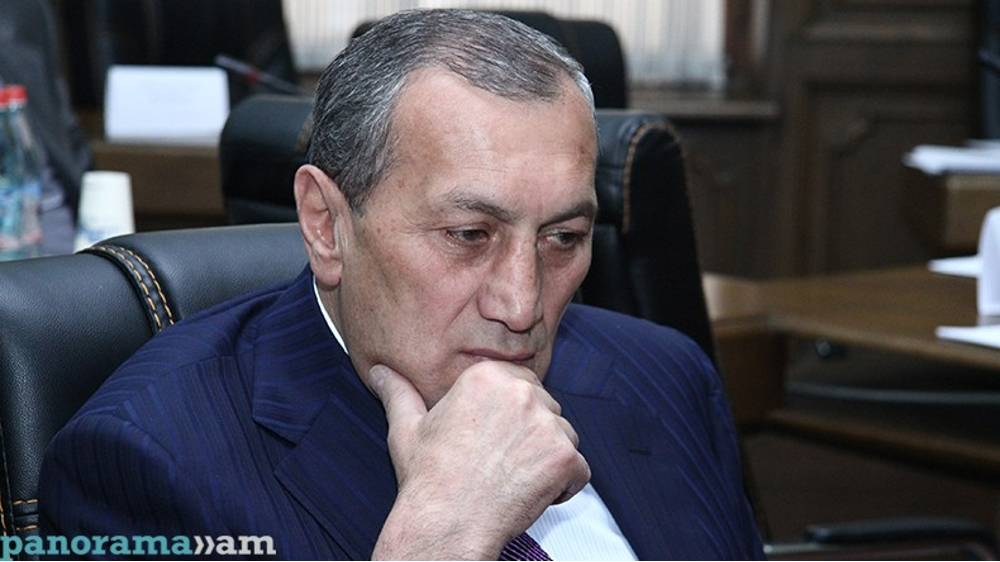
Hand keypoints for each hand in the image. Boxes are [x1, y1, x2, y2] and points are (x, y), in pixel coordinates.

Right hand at [368, 362, 589, 559]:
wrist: (445, 524)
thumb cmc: (427, 480)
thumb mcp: (407, 428)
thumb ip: (398, 393)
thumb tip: (378, 372)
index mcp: (486, 377)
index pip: (521, 383)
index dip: (512, 415)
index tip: (493, 440)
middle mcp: (520, 392)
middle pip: (546, 407)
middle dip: (531, 435)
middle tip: (499, 463)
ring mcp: (546, 424)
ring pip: (565, 436)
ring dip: (548, 459)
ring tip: (511, 478)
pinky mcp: (565, 456)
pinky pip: (580, 469)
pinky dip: (563, 486)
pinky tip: (529, 495)